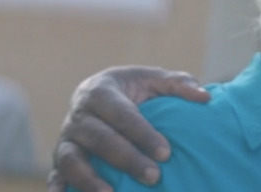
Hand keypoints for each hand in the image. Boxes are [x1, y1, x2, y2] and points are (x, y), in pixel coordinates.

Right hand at [47, 66, 209, 191]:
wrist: (96, 95)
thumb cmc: (131, 90)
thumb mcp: (151, 80)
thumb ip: (177, 85)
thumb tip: (204, 97)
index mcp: (100, 91)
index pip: (121, 114)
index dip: (143, 134)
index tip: (167, 153)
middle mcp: (78, 115)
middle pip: (99, 139)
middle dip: (126, 159)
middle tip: (155, 177)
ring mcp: (66, 139)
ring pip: (71, 159)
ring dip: (88, 180)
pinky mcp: (60, 160)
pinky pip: (55, 176)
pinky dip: (57, 188)